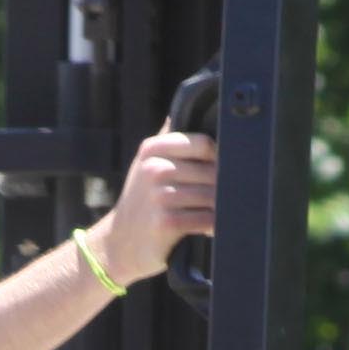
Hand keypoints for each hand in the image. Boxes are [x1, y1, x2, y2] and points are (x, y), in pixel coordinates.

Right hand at [86, 129, 218, 286]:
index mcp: (152, 149)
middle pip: (212, 171)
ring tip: (221, 212)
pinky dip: (214, 226)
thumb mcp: (146, 163)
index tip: (222, 170)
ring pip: (212, 196)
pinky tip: (210, 228)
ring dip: (222, 208)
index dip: (220, 158)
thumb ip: (167, 137)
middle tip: (230, 196)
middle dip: (225, 187)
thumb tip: (189, 106)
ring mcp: (159, 196)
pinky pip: (206, 219)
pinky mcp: (166, 222)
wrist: (118, 243)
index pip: (204, 144)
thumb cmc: (140, 201)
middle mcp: (154, 169)